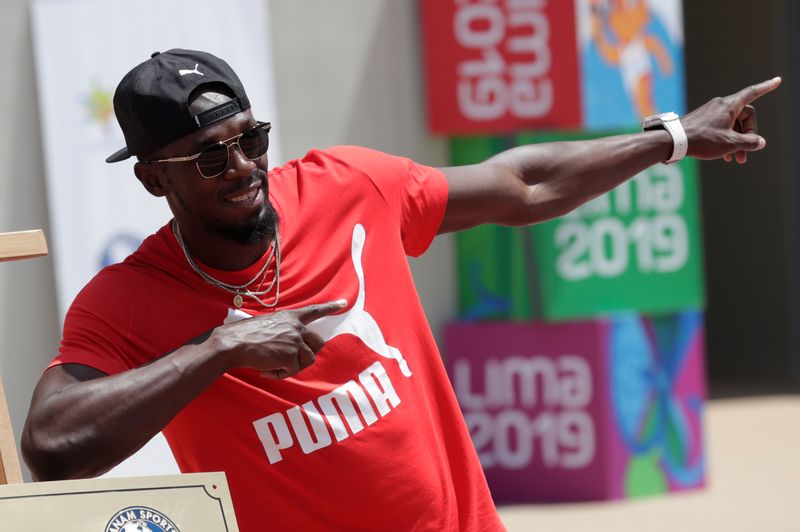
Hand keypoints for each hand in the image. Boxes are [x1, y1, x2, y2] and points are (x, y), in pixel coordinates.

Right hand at [212, 299, 346, 378]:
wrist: (233, 343)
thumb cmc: (246, 336)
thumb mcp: (269, 324)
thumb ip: (285, 330)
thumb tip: (295, 345)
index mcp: (290, 317)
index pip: (314, 310)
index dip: (330, 307)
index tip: (344, 302)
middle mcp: (296, 327)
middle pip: (318, 343)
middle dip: (308, 354)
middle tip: (290, 359)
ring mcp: (295, 341)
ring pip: (307, 360)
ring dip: (292, 366)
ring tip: (272, 365)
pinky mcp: (290, 356)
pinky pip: (292, 371)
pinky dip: (280, 374)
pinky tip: (266, 369)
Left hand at [681, 77, 780, 163]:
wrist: (673, 141)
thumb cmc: (701, 139)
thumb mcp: (729, 143)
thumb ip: (749, 142)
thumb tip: (760, 142)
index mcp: (729, 105)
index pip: (753, 93)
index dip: (766, 87)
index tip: (777, 80)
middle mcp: (720, 105)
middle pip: (744, 117)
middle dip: (748, 136)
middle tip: (744, 156)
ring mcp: (710, 112)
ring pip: (731, 125)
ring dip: (736, 142)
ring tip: (734, 159)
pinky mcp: (702, 121)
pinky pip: (720, 128)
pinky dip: (725, 140)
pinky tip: (723, 155)